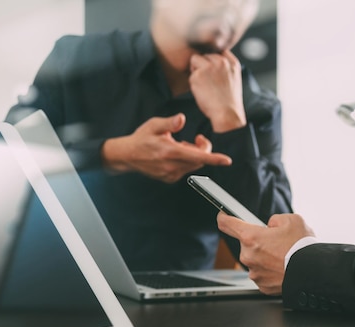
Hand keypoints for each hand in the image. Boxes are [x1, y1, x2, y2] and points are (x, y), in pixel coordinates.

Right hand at [101, 113, 231, 182]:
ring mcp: (171, 174)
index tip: (227, 160)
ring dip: (194, 155)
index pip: (198, 156)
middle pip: (200, 160)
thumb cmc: (141, 138)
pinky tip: (175, 155)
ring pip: (194, 165)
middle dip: (203, 149)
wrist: (127, 156)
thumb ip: (169, 123)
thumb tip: (182, 119)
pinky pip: (186, 170)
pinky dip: (187, 161)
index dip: (214, 158)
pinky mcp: (169, 179)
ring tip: (180, 146)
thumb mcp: (153, 125)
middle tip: (196, 138)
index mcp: (170, 152)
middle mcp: (172, 166)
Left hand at [189, 50, 246, 131]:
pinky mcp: (198, 75)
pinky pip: (190, 75)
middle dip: (203, 65)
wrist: (227, 114)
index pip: (219, 50)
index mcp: (232, 63)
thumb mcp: (234, 78)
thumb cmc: (229, 101)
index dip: (212, 59)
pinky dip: (194, 83)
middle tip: (209, 82)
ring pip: (195, 60)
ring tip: (205, 85)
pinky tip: (203, 92)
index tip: (213, 70)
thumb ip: (226, 66)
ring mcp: (209, 67)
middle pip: (205, 55)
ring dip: (196, 71)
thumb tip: (211, 58)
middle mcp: (221, 62)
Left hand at [217, 213, 314, 294]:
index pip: (227, 224)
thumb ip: (274, 220)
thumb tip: (270, 225)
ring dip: (264, 256)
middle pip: (246, 243)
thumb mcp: (291, 220)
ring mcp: (254, 272)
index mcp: (251, 237)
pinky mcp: (261, 285)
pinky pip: (262, 273)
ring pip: (255, 259)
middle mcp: (248, 255)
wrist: (312, 272)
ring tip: (283, 256)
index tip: (223, 217)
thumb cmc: (302, 247)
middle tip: (276, 242)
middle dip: (258, 241)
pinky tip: (282, 267)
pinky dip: (270, 270)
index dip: (224, 218)